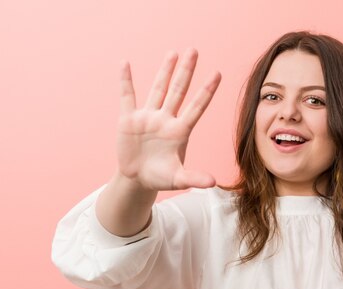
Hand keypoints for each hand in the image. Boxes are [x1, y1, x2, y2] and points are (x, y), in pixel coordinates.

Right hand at [117, 48, 220, 190]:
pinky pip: (127, 96)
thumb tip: (213, 183)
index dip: (206, 91)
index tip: (217, 74)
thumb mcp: (178, 179)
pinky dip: (125, 81)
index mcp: (180, 131)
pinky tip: (125, 64)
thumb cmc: (160, 178)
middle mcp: (166, 120)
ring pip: (158, 89)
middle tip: (194, 50)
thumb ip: (194, 178)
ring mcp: (148, 117)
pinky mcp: (129, 119)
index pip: (196, 107)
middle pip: (178, 91)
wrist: (137, 179)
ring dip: (165, 71)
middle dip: (186, 71)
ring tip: (173, 53)